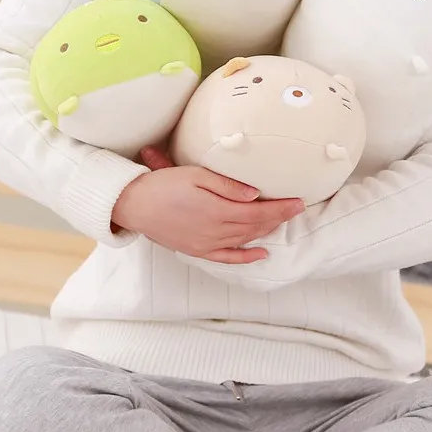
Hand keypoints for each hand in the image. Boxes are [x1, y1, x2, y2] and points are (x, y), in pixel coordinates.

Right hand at [111, 148, 302, 262]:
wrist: (133, 204)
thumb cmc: (162, 184)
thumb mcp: (195, 174)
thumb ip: (227, 186)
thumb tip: (255, 194)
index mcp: (217, 211)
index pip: (258, 212)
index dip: (281, 208)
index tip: (298, 202)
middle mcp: (215, 231)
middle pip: (255, 226)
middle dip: (279, 218)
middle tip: (298, 209)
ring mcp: (206, 244)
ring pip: (245, 240)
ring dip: (266, 232)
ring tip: (282, 222)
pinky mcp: (197, 250)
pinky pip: (227, 257)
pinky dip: (246, 257)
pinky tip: (261, 254)